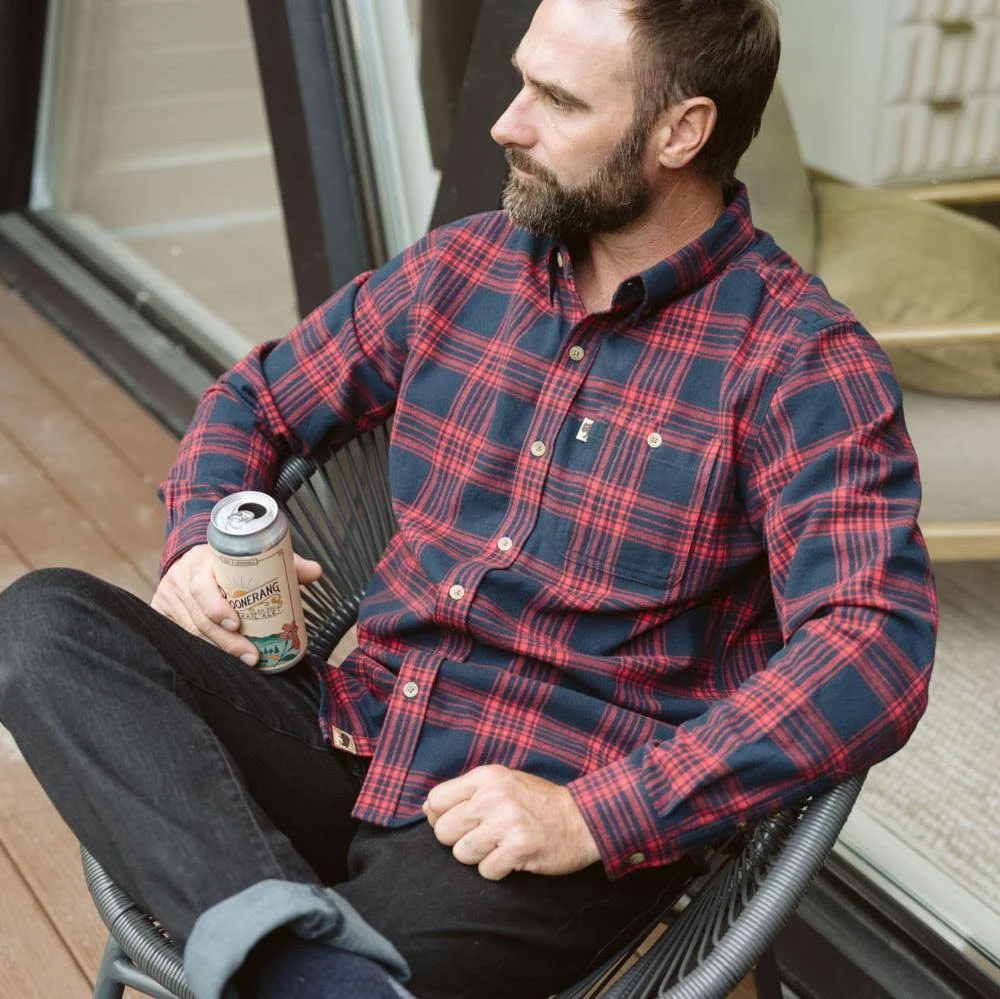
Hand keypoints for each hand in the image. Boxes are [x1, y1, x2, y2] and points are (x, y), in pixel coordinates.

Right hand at [151, 543, 321, 665]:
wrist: (193, 557)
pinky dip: (201, 649)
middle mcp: (180, 579)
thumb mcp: (252, 556)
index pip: (202, 586)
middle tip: (251, 655)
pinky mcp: (162, 612)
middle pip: (199, 617)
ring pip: (190, 631)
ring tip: (246, 660)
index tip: (237, 624)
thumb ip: (285, 562)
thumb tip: (316, 572)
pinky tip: (220, 661)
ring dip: (218, 649)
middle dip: (226, 640)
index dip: (216, 607)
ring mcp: (168, 597)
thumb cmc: (228, 561)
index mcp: (201, 561)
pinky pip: (179, 636)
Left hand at [423, 765, 600, 880]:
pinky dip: (497, 869)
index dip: (442, 816)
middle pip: (443, 831)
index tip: (461, 822)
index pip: (436, 800)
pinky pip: (485, 870)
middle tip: (485, 836)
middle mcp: (492, 796)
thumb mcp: (502, 783)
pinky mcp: (518, 848)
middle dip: (460, 839)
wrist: (582, 819)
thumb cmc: (537, 802)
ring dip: (479, 856)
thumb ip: (465, 792)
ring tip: (500, 845)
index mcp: (486, 777)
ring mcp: (506, 822)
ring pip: (462, 853)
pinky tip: (512, 857)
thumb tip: (426, 808)